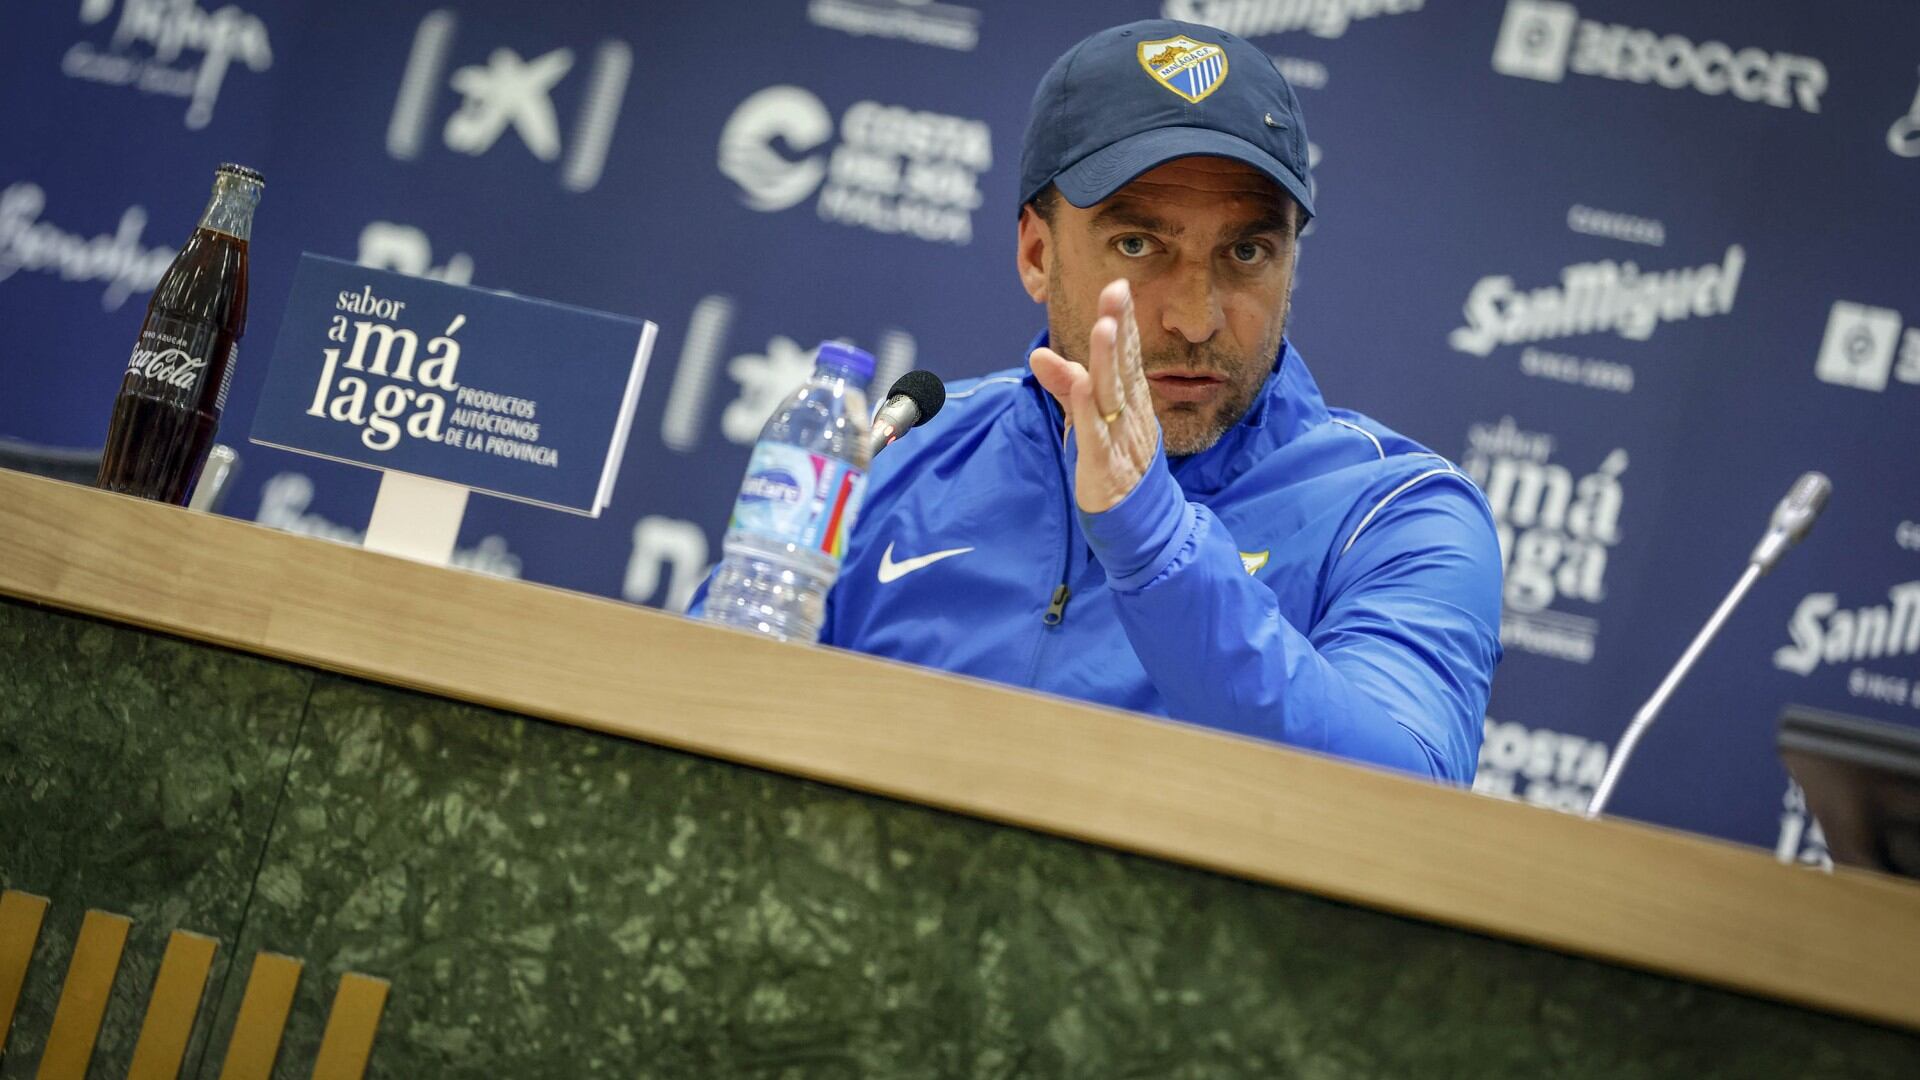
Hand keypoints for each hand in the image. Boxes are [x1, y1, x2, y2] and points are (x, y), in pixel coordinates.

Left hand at [1030, 279, 1158, 512]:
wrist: (1138, 521)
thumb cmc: (1114, 463)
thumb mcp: (1086, 418)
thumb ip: (1064, 386)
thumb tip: (1037, 355)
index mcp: (1128, 400)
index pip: (1125, 354)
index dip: (1122, 321)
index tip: (1118, 287)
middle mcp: (1129, 413)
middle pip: (1123, 365)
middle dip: (1120, 328)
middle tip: (1117, 292)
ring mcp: (1120, 438)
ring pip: (1113, 394)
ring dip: (1108, 361)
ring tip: (1104, 328)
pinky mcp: (1106, 466)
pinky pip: (1098, 436)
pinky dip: (1089, 412)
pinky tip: (1084, 387)